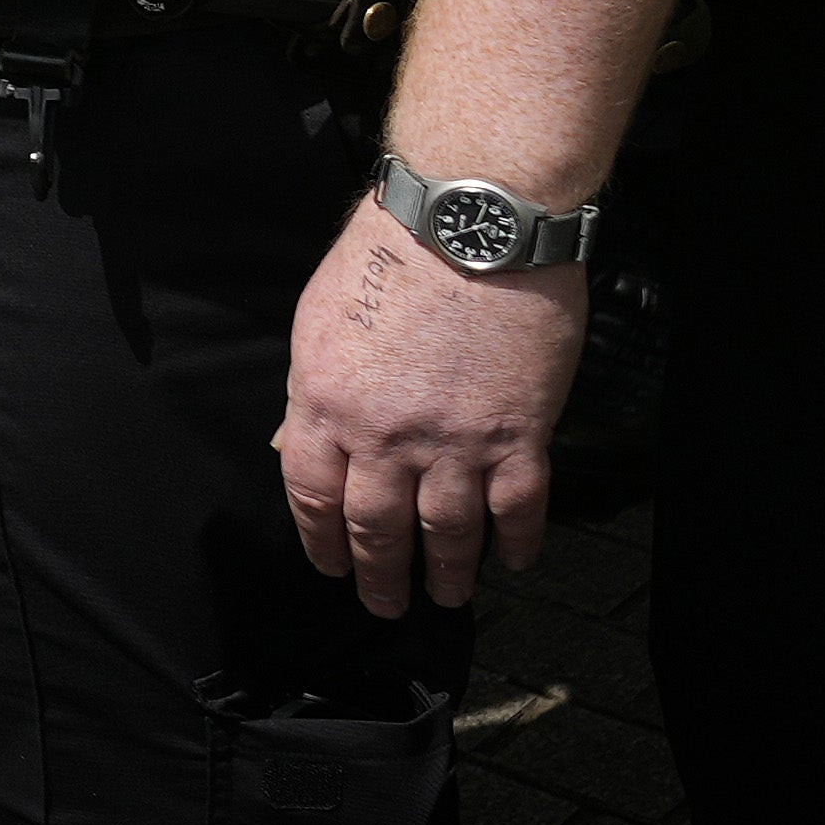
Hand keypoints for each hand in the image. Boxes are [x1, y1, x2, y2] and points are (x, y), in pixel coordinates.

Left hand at [280, 195, 586, 606]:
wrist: (472, 220)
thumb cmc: (389, 252)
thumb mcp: (317, 320)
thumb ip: (314, 389)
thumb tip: (305, 438)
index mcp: (324, 406)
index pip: (312, 497)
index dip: (321, 541)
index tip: (331, 565)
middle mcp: (384, 437)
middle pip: (377, 529)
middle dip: (380, 576)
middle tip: (386, 604)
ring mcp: (455, 442)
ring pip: (448, 533)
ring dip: (448, 573)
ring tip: (449, 596)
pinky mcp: (520, 434)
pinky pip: (518, 509)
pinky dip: (517, 542)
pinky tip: (513, 560)